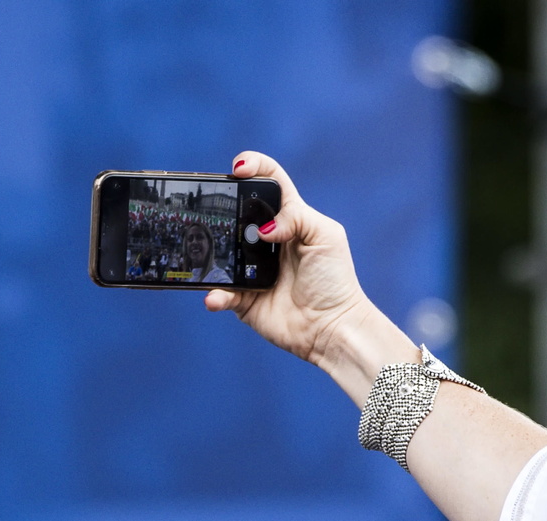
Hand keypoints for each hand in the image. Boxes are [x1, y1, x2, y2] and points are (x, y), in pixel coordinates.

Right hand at [204, 151, 371, 366]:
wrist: (332, 327)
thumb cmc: (335, 280)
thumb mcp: (327, 236)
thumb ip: (297, 217)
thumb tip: (263, 228)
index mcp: (288, 219)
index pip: (268, 181)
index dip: (253, 166)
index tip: (238, 168)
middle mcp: (265, 240)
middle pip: (235, 211)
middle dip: (220, 206)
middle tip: (215, 209)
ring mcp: (251, 268)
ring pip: (220, 250)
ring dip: (211, 249)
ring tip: (212, 251)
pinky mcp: (242, 297)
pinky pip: (219, 291)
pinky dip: (214, 293)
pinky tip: (217, 295)